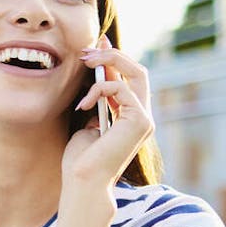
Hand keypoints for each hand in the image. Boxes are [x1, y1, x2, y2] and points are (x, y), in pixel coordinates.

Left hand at [64, 37, 153, 186]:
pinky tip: (84, 105)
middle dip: (112, 54)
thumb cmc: (81, 160)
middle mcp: (143, 116)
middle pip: (138, 70)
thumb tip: (97, 75)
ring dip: (108, 62)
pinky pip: (120, 89)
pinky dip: (99, 89)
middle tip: (86, 50)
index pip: (130, 78)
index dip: (114, 57)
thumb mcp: (89, 122)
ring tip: (84, 62)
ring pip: (135, 73)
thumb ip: (98, 102)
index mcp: (132, 116)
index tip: (94, 44)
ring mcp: (144, 119)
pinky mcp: (139, 121)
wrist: (83, 182)